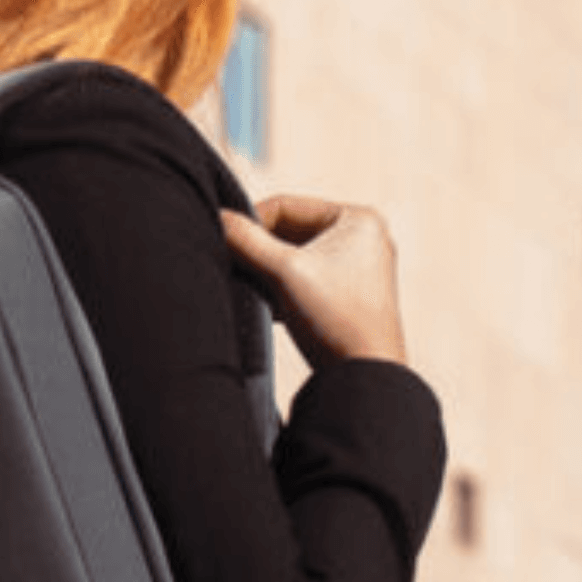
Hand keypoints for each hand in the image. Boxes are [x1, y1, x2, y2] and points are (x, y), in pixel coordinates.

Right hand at [219, 194, 409, 368]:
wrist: (364, 376)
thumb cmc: (336, 319)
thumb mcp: (283, 271)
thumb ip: (246, 240)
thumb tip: (217, 217)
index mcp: (358, 219)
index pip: (286, 206)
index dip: (251, 223)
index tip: (226, 245)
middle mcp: (363, 238)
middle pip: (290, 231)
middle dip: (261, 252)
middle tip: (237, 270)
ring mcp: (358, 267)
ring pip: (294, 257)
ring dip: (268, 273)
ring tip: (256, 292)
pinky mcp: (348, 295)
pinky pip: (304, 279)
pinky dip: (282, 290)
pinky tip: (270, 309)